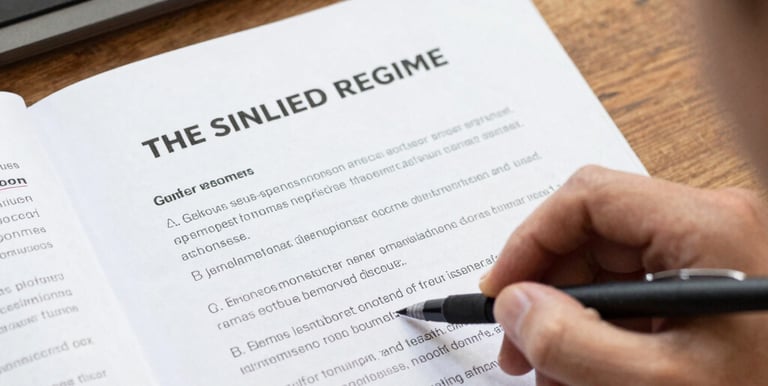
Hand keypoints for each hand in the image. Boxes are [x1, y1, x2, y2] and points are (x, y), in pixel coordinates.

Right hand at [479, 166, 767, 385]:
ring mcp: (709, 249)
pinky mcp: (707, 277)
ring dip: (568, 316)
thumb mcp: (658, 381)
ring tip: (553, 370)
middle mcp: (709, 223)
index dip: (531, 241)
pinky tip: (589, 366)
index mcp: (707, 226)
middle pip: (592, 233)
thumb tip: (514, 305)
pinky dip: (601, 327)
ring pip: (606, 264)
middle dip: (546, 291)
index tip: (503, 291)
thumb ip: (573, 343)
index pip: (588, 197)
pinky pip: (633, 288)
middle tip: (519, 343)